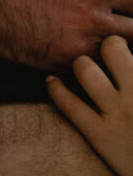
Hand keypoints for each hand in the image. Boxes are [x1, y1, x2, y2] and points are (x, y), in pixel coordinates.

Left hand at [46, 35, 132, 175]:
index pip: (132, 44)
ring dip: (82, 62)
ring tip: (84, 64)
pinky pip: (69, 104)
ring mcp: (118, 113)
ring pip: (85, 69)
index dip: (128, 40)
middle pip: (112, 48)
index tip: (125, 40)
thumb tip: (129, 57)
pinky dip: (56, 89)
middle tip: (109, 48)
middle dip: (108, 44)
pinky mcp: (100, 135)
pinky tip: (51, 81)